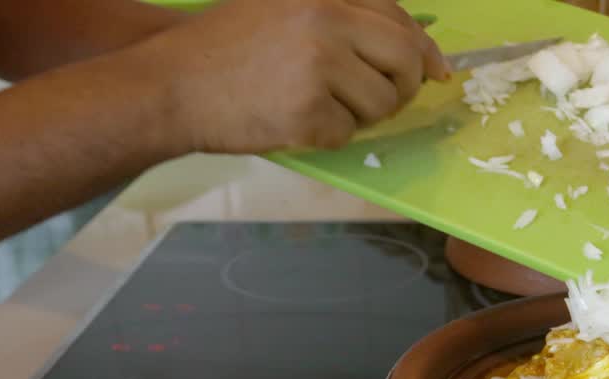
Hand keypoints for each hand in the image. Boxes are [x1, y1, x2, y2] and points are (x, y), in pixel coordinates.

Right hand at [131, 0, 450, 153]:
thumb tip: (416, 50)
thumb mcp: (283, 8)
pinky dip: (328, 136)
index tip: (436, 70)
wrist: (171, 85)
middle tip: (387, 101)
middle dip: (404, 87)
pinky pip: (348, 133)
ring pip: (381, 103)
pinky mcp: (308, 111)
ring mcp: (318, 66)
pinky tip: (295, 120)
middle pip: (404, 59)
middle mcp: (326, 20)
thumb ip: (342, 18)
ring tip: (318, 106)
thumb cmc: (227, 49)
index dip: (424, 48)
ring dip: (361, 116)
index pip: (398, 16)